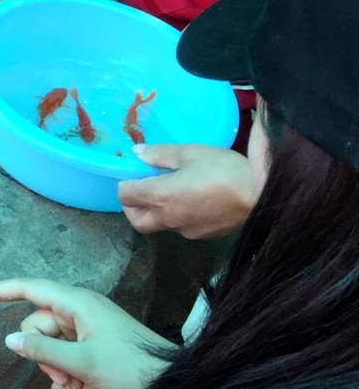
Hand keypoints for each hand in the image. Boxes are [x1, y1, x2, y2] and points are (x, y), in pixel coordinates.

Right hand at [0, 278, 172, 388]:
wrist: (173, 379)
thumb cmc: (130, 367)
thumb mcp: (84, 364)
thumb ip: (44, 351)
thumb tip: (9, 341)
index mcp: (75, 302)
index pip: (26, 289)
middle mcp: (79, 305)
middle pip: (38, 321)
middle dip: (41, 352)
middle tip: (62, 381)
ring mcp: (88, 320)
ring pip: (51, 337)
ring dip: (55, 363)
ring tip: (76, 386)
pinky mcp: (96, 334)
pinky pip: (67, 344)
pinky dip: (67, 363)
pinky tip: (81, 383)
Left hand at [117, 144, 255, 237]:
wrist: (262, 196)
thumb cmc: (224, 170)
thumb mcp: (190, 153)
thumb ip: (160, 154)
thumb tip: (137, 152)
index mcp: (159, 197)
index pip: (125, 196)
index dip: (126, 183)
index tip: (135, 173)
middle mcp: (168, 219)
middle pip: (137, 221)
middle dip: (133, 207)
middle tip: (143, 189)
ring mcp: (186, 230)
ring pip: (160, 226)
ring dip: (157, 212)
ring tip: (173, 191)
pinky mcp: (204, 236)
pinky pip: (182, 228)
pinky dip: (179, 216)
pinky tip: (194, 201)